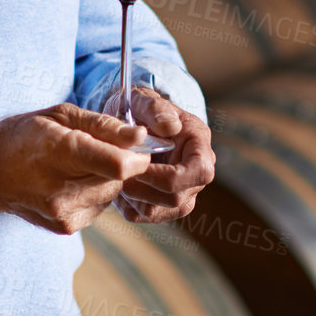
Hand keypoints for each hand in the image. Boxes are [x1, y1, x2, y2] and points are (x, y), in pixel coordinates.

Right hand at [0, 103, 152, 234]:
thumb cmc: (24, 135)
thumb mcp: (61, 115)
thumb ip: (104, 125)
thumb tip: (140, 136)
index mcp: (59, 152)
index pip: (117, 164)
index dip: (136, 154)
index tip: (134, 143)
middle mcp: (60, 189)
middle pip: (118, 178)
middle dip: (119, 161)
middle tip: (95, 146)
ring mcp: (62, 213)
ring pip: (112, 193)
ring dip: (105, 177)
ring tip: (76, 164)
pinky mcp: (65, 227)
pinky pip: (100, 206)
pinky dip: (94, 192)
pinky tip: (70, 182)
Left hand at [114, 87, 215, 224]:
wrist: (133, 122)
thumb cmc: (141, 108)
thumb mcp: (144, 99)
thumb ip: (155, 109)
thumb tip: (170, 127)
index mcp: (200, 145)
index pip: (198, 172)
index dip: (167, 176)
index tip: (137, 167)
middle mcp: (197, 172)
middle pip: (178, 198)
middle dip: (144, 190)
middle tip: (119, 174)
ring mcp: (183, 191)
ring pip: (162, 212)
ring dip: (134, 199)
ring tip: (116, 178)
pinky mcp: (166, 204)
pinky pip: (147, 216)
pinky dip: (128, 206)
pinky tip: (117, 187)